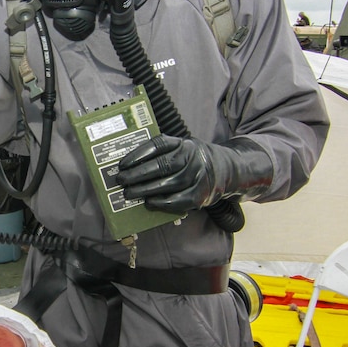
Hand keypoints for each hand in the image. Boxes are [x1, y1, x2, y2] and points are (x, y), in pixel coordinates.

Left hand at [116, 134, 271, 213]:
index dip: (138, 154)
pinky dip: (161, 203)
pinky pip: (178, 200)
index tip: (122, 164)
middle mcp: (192, 157)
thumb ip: (163, 153)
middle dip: (137, 174)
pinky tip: (148, 203)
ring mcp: (198, 176)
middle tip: (120, 180)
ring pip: (168, 184)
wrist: (226, 170)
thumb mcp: (182, 148)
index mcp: (184, 143)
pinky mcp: (201, 194)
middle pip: (161, 165)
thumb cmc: (194, 160)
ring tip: (129, 193)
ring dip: (145, 190)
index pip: (158, 146)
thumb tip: (130, 165)